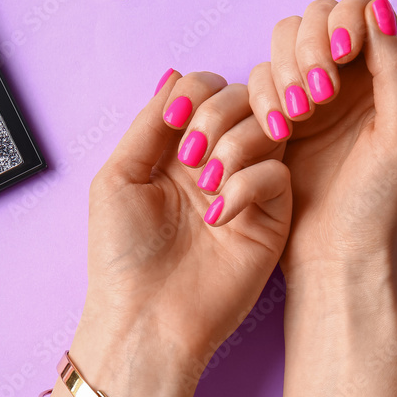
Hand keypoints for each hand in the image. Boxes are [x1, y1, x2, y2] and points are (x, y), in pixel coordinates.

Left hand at [76, 72, 290, 382]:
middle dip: (216, 113)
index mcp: (179, 149)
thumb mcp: (120, 177)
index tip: (174, 120)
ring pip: (267, 129)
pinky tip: (220, 214)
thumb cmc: (123, 255)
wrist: (147, 320)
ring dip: (234, 144)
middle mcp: (217, 160)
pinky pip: (277, 174)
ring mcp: (247, 187)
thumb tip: (174, 76)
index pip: (206, 91)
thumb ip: (149, 124)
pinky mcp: (272, 217)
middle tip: (190, 153)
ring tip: (205, 183)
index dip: (196, 92)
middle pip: (241, 99)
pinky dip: (249, 183)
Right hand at [247, 0, 396, 283]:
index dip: (346, 18)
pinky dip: (264, 97)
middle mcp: (347, 75)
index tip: (343, 58)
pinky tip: (280, 132)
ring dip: (285, 72)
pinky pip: (256, 81)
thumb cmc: (378, 203)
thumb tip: (378, 8)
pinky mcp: (273, 116)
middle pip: (314, 16)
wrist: (336, 256)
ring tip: (298, 120)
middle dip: (310, 47)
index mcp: (385, 73)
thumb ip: (396, 69)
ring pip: (280, 43)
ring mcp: (307, 93)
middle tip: (318, 97)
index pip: (361, 6)